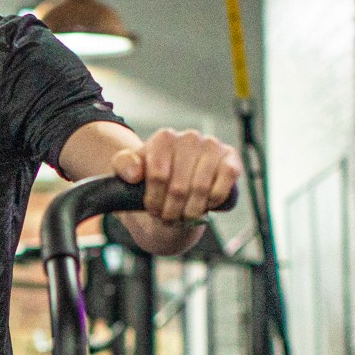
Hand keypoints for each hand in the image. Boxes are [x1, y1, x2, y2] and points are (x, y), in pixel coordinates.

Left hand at [111, 128, 240, 224]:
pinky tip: (206, 205)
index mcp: (164, 138)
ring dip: (191, 211)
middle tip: (168, 217)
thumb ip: (123, 166)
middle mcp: (190, 137)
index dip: (154, 200)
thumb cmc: (152, 178)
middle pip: (179, 187)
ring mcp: (212, 146)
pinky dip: (213, 201)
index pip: (158, 176)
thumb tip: (135, 174)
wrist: (176, 184)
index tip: (152, 209)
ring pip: (200, 189)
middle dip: (171, 210)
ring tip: (184, 215)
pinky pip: (224, 185)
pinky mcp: (231, 159)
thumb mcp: (128, 172)